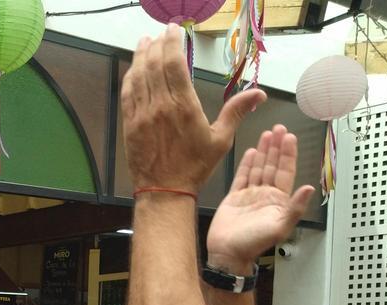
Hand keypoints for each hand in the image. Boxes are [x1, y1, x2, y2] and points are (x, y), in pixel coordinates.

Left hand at [121, 25, 262, 195]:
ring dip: (141, 56)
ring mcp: (142, 115)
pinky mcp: (130, 124)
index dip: (172, 43)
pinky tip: (134, 68)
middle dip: (156, 44)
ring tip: (144, 42)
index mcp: (183, 106)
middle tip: (160, 34)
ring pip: (139, 76)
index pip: (174, 64)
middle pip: (154, 65)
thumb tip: (259, 94)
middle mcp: (160, 106)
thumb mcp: (221, 140)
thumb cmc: (194, 168)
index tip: (174, 31)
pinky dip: (130, 77)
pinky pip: (128, 93)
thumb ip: (236, 111)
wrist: (164, 191)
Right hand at [206, 125, 315, 272]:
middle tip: (279, 128)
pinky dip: (247, 164)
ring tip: (267, 134)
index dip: (289, 154)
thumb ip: (295, 207)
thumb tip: (309, 187)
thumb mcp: (280, 227)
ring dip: (264, 151)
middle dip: (277, 147)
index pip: (286, 171)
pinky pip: (242, 177)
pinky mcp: (234, 198)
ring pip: (259, 168)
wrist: (227, 253)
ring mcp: (250, 195)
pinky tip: (252, 152)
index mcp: (278, 200)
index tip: (290, 137)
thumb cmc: (253, 244)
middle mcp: (266, 195)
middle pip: (273, 165)